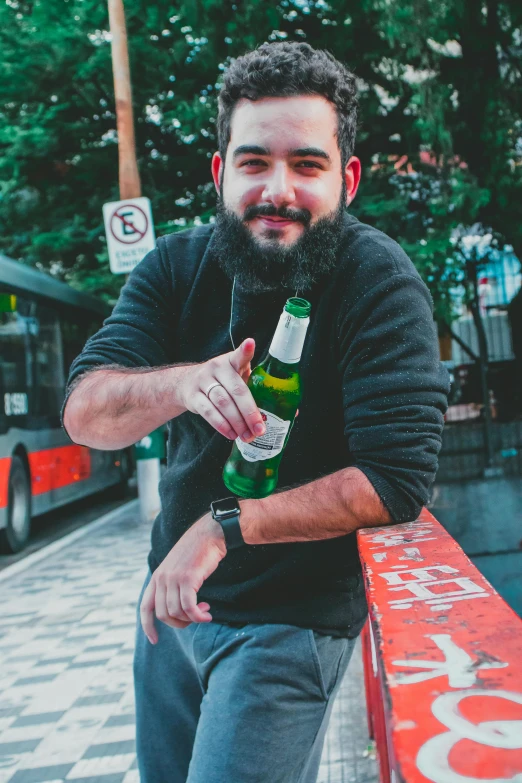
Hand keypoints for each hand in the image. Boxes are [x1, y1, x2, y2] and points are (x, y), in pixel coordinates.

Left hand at [140, 514, 226, 643]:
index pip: (145, 607)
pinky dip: (198, 616)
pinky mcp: (188, 578)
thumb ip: (172, 585)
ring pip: (176, 613)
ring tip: (205, 612)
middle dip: (180, 623)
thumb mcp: (178, 568)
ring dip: (192, 619)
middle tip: (195, 618)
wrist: (209, 534)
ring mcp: (173, 578)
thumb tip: (178, 610)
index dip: (147, 626)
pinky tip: (207, 615)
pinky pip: (189, 607)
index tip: (154, 640)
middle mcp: (161, 578)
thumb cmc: (197, 552)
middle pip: (163, 615)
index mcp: (157, 577)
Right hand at [178, 338, 265, 442]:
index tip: (251, 343)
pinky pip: (208, 412)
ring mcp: (202, 381)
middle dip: (250, 412)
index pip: (240, 355)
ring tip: (247, 436)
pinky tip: (231, 434)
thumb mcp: (238, 377)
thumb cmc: (223, 382)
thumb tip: (292, 412)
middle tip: (259, 429)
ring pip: (222, 403)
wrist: (186, 383)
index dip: (245, 350)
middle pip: (236, 390)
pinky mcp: (193, 396)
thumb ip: (258, 389)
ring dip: (237, 422)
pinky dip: (221, 425)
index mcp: (231, 361)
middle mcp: (217, 368)